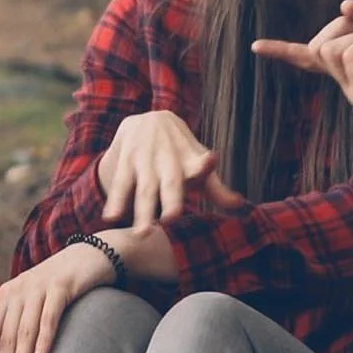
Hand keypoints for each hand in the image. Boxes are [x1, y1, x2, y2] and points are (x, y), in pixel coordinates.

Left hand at [0, 242, 118, 352]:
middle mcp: (19, 290)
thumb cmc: (60, 287)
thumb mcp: (34, 303)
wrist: (91, 256)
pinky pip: (50, 317)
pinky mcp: (61, 286)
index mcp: (7, 295)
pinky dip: (44, 338)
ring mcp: (38, 287)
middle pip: (7, 336)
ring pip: (26, 330)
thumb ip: (17, 326)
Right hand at [97, 109, 243, 223]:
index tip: (210, 160)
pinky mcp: (125, 162)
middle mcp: (167, 159)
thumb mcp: (196, 165)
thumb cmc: (179, 152)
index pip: (199, 162)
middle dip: (171, 200)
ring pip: (143, 188)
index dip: (205, 163)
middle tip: (171, 219)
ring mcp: (145, 160)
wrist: (147, 119)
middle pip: (170, 183)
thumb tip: (242, 206)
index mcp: (189, 159)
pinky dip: (115, 201)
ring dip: (141, 209)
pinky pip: (120, 183)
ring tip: (141, 233)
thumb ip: (216, 189)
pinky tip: (110, 218)